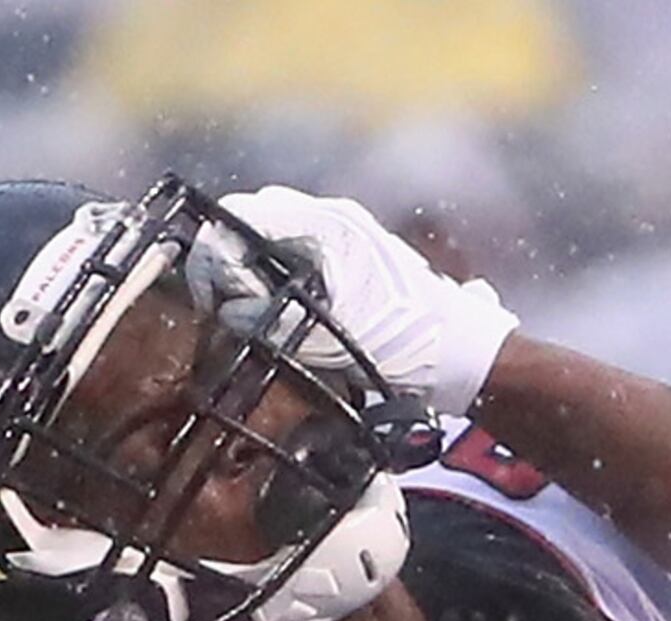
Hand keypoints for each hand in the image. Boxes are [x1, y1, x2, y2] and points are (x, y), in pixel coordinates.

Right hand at [218, 185, 518, 415]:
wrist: (464, 358)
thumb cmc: (407, 345)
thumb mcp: (327, 337)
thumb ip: (268, 318)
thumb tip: (226, 309)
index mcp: (327, 225)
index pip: (240, 213)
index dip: (210, 254)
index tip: (206, 299)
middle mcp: (334, 218)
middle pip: (251, 219)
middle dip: (226, 259)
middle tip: (219, 306)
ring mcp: (345, 234)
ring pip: (272, 236)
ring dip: (250, 268)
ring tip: (246, 311)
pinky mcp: (353, 255)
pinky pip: (296, 251)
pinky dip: (276, 275)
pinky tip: (278, 310)